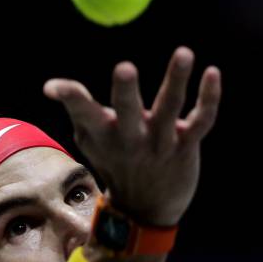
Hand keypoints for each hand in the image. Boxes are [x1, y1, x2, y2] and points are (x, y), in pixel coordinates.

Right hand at [43, 46, 221, 225]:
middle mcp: (132, 137)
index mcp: (105, 133)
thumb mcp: (92, 140)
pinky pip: (202, 120)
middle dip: (125, 91)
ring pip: (170, 108)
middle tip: (124, 68)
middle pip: (128, 111)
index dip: (71, 97)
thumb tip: (49, 85)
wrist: (145, 209)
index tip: (54, 87)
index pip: (85, 112)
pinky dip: (209, 97)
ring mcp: (161, 142)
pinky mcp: (187, 144)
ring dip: (176, 79)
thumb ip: (77, 108)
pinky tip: (212, 72)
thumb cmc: (115, 163)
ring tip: (183, 52)